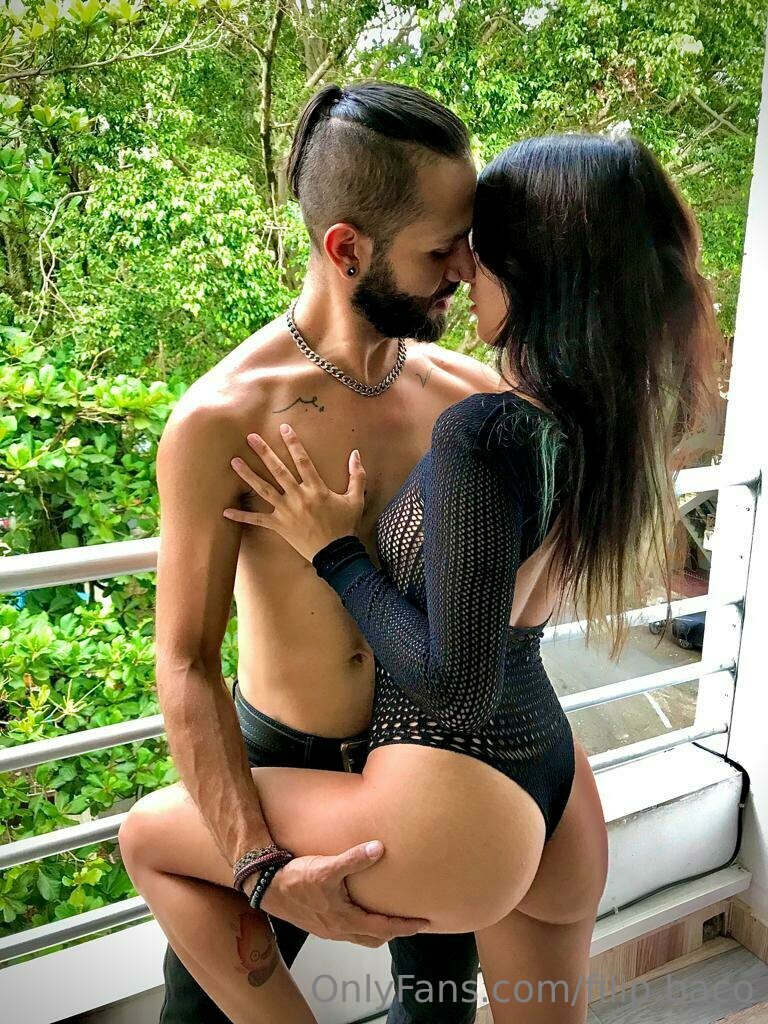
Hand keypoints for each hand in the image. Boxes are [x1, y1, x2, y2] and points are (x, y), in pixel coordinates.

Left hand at [223, 424, 365, 562]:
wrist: (336, 553)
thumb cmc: (345, 526)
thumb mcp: (356, 499)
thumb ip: (357, 475)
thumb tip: (356, 454)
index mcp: (316, 489)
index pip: (303, 460)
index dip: (293, 443)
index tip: (284, 428)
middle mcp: (298, 497)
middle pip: (278, 470)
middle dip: (264, 452)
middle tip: (250, 437)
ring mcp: (286, 511)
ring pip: (263, 489)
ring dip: (247, 475)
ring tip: (234, 462)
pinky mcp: (279, 526)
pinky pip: (257, 520)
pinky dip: (242, 516)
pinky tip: (225, 511)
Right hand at [248, 841, 430, 946]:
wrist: (265, 885)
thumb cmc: (294, 879)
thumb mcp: (327, 867)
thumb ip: (354, 858)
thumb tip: (379, 848)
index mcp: (344, 920)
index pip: (383, 928)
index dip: (405, 926)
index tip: (423, 923)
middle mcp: (337, 929)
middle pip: (374, 938)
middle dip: (393, 931)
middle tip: (409, 921)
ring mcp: (327, 928)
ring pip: (359, 935)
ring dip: (376, 928)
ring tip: (388, 915)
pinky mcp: (318, 922)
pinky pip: (346, 929)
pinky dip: (360, 923)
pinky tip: (358, 907)